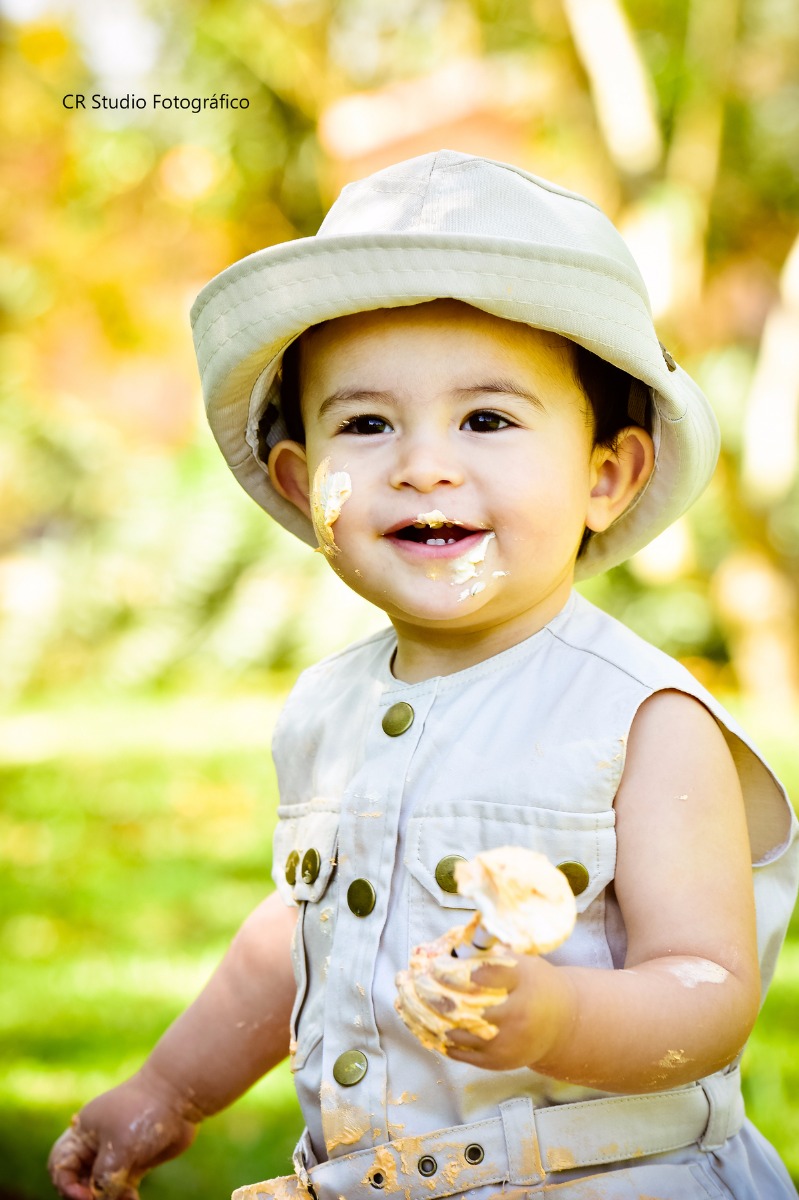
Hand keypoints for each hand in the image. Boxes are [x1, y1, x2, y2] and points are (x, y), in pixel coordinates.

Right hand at [48, 1071, 197, 1199]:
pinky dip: (123, 1197)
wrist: (179, 1096)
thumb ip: (103, 1179)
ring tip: (126, 1198)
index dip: (67, 1186)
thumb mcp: (118, 1150)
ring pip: (100, 1187)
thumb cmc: (142, 1114)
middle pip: (78, 1180)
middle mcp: (95, 1144)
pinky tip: (133, 1199)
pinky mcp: (135, 1161)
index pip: (61, 1167)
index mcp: (82, 1133)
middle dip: (87, 1195)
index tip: (86, 1197)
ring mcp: (116, 1153)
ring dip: (108, 1199)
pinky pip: (121, 1188)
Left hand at [398, 949, 573, 1071]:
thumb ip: (491, 951)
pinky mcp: (499, 1061)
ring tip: (409, 1003)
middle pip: (469, 1007)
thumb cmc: (536, 984)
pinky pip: (463, 1052)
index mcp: (525, 982)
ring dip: (430, 1019)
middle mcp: (519, 1014)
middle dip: (436, 996)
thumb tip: (451, 939)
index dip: (455, 971)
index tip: (433, 965)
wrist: (564, 1025)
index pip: (488, 975)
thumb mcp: (522, 960)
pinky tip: (423, 1026)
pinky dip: (440, 1039)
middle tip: (412, 983)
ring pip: (461, 1033)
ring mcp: (509, 1042)